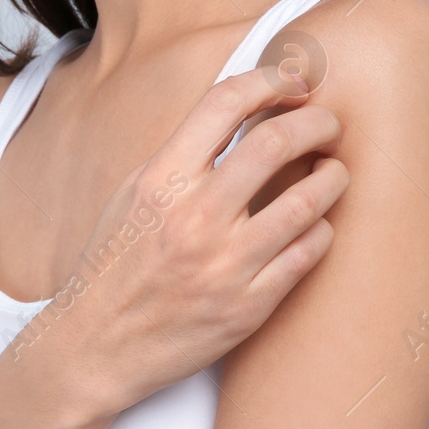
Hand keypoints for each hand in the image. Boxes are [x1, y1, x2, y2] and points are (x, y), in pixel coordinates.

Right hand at [23, 68, 348, 415]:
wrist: (95, 348)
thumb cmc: (115, 267)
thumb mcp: (133, 196)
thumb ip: (183, 156)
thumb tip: (243, 113)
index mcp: (161, 180)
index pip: (226, 102)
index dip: (272, 80)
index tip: (295, 84)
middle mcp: (194, 218)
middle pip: (277, 141)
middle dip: (318, 122)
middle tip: (329, 125)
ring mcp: (224, 265)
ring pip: (307, 201)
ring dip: (333, 176)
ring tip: (333, 172)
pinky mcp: (247, 307)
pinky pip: (307, 255)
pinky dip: (321, 230)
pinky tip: (315, 225)